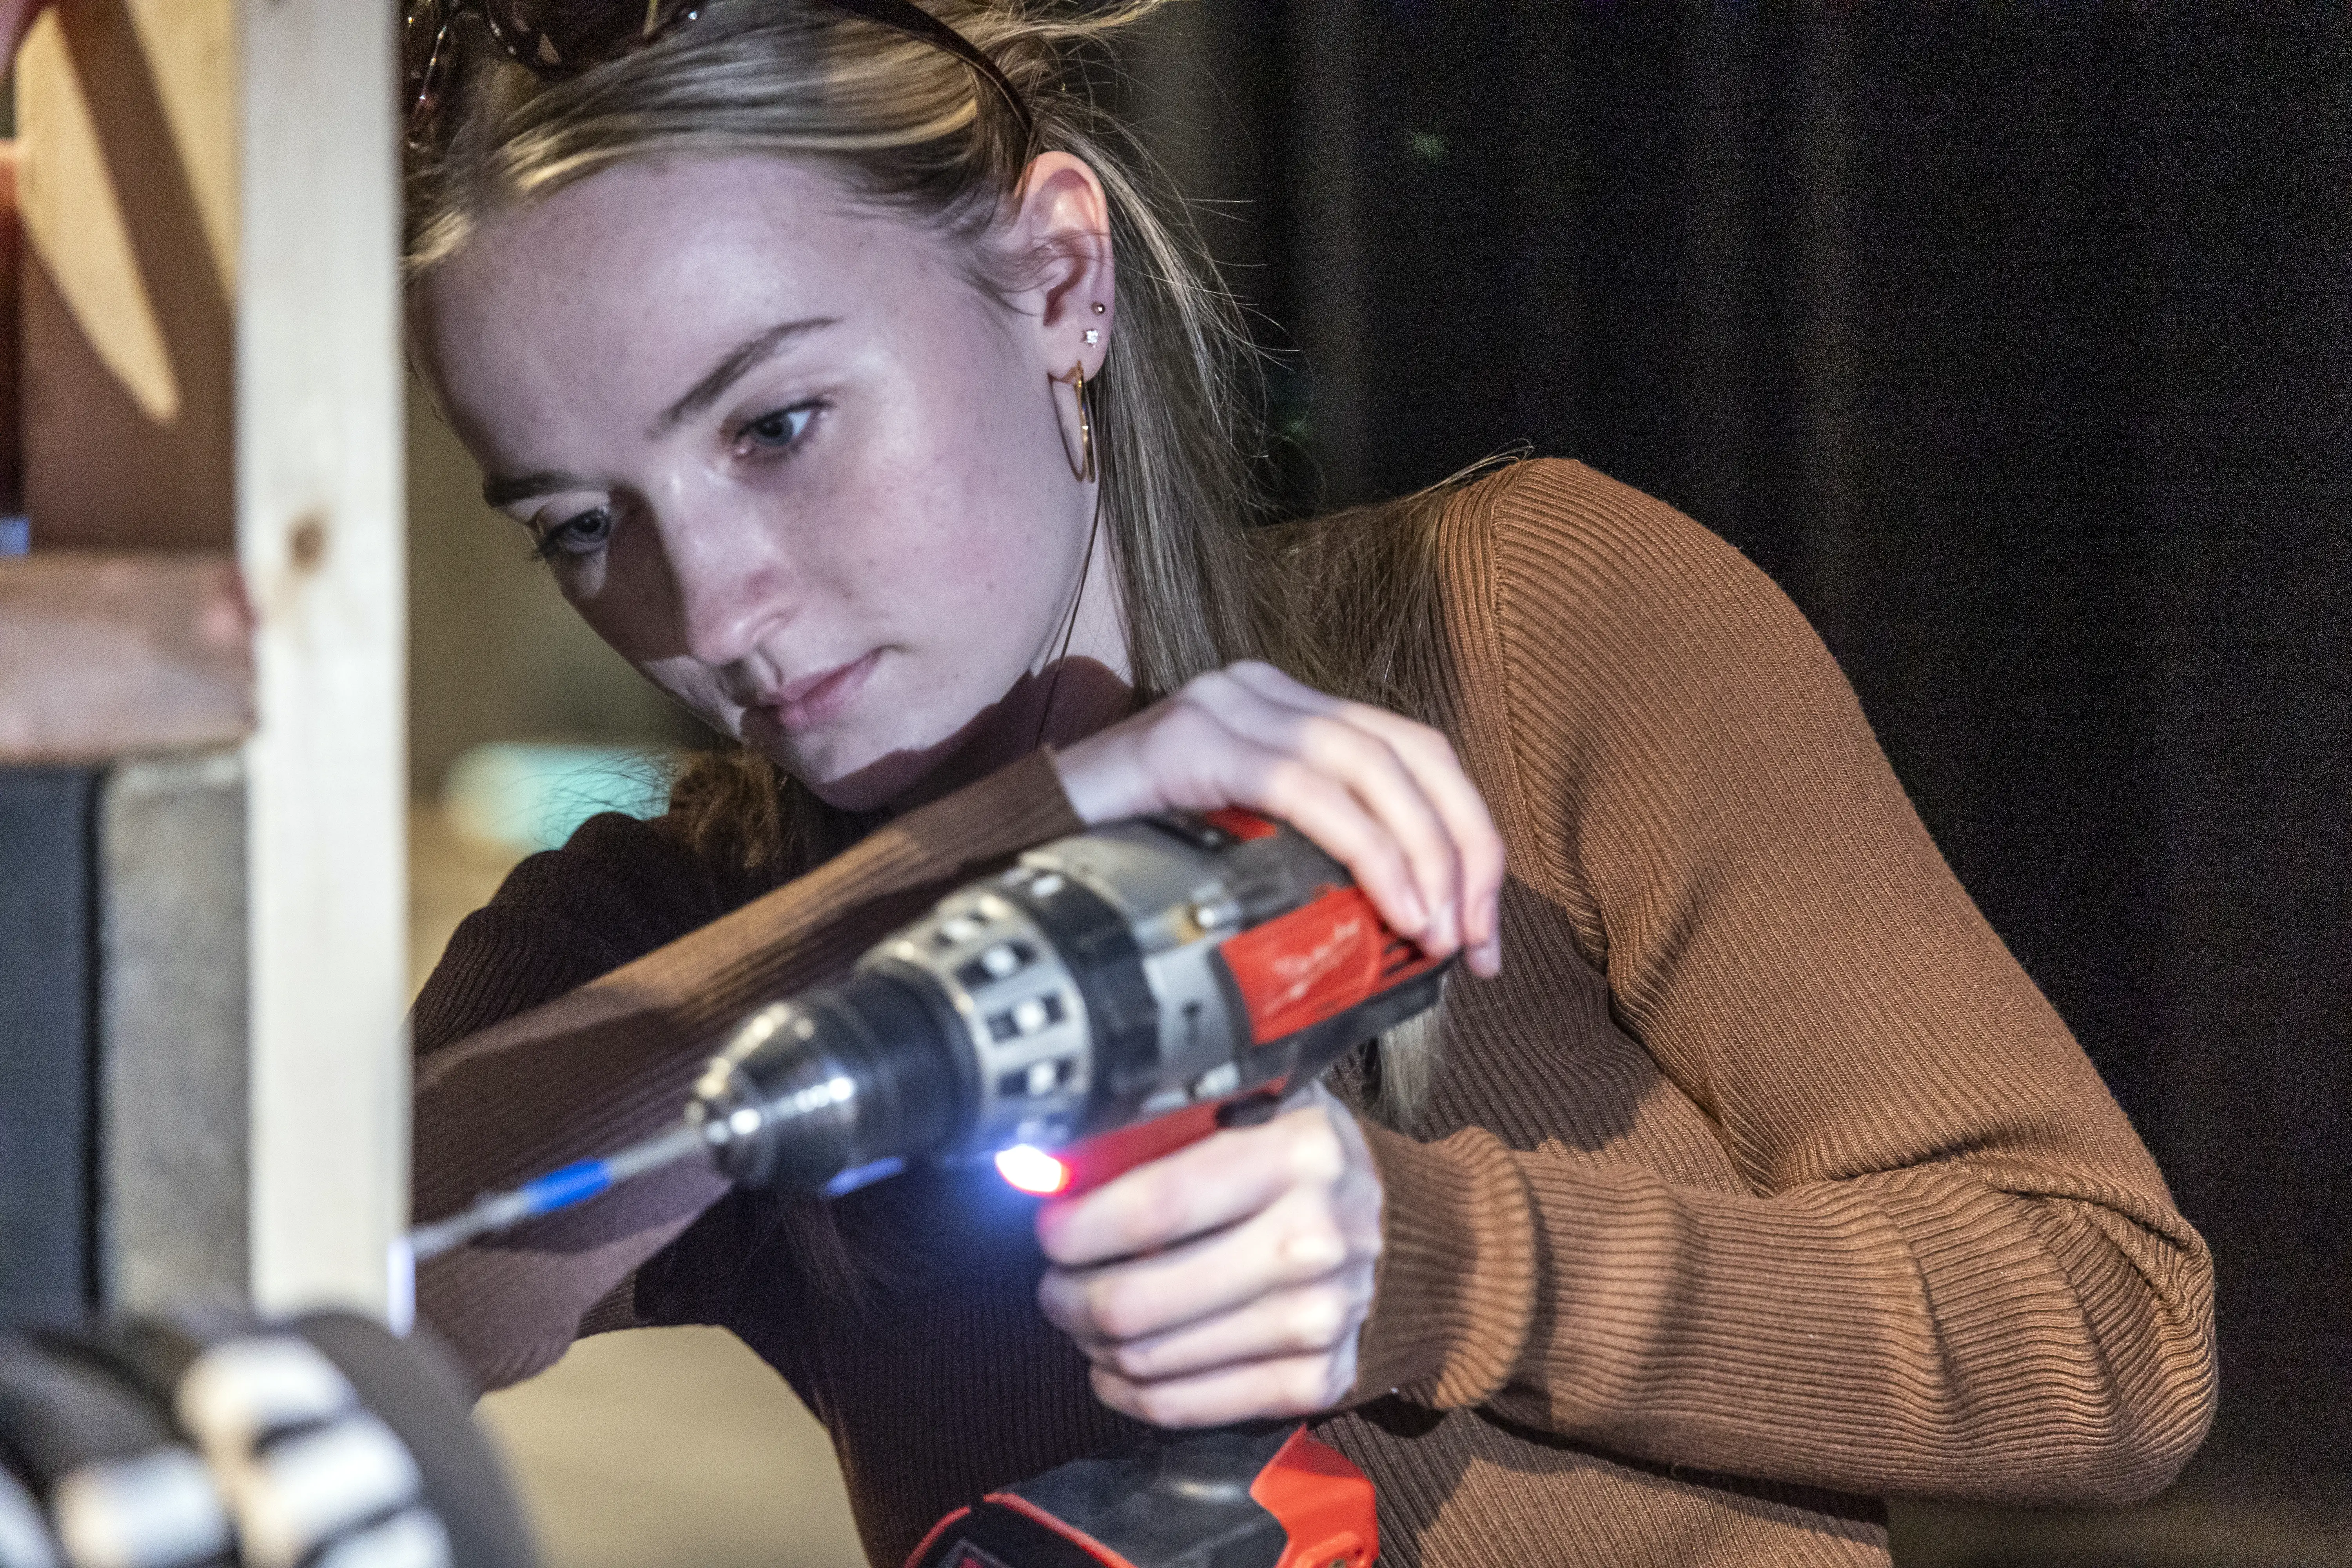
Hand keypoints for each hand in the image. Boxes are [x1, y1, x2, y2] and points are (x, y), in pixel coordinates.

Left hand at [1036, 1084, 1381, 1425]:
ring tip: (1081, 1315)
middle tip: (1055, 1279)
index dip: (1079, 1227)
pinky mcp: (1317, 1380)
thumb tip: (1059, 1166)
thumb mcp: (1261, 1110)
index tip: (1049, 1228)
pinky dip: (1131, 1393)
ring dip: (1092, 1342)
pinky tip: (1114, 1367)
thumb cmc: (1310, 1167)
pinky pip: (1188, 1406)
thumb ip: (1172, 1127)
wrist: (1414, 1237)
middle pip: (1139, 1298)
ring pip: (1152, 1359)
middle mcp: (1314, 1239)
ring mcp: (1320, 1318)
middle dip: (1068, 1294)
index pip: (1155, 1206)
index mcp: (1297, 1154)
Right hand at [1049, 661, 1503, 974]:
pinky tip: (1390, 904)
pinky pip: (1305, 787)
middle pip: (1409, 751)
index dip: (1467, 837)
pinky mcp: (1191, 739)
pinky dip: (1365, 848)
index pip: (1412, 753)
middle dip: (1463, 850)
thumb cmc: (1132, 868)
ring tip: (1436, 932)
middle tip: (1474, 942)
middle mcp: (1264, 692)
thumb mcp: (1243, 859)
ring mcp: (1226, 707)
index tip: (1482, 931)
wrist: (1014, 851)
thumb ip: (1310, 866)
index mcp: (1286, 714)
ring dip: (1421, 855)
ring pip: (1368, 762)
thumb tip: (1408, 932)